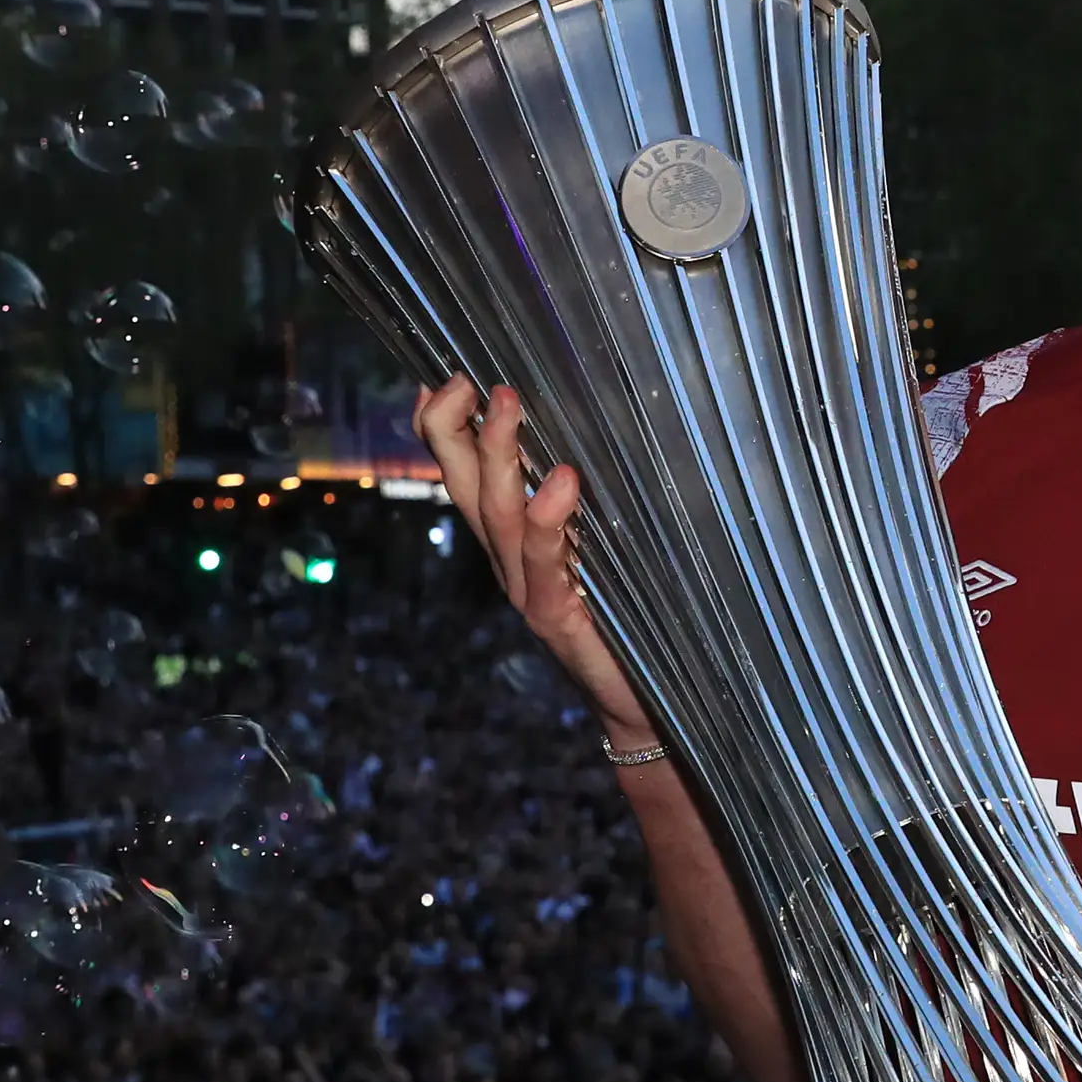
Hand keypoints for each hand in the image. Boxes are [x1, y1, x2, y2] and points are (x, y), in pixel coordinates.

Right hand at [414, 375, 652, 745]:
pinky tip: (560, 483)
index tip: (442, 381)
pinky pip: (544, 562)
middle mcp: (508, 560)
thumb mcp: (593, 548)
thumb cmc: (621, 616)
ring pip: (498, 515)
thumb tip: (586, 435)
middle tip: (464, 380)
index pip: (464, 477)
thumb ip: (579, 504)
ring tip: (505, 406)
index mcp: (511, 540)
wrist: (639, 701)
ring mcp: (526, 589)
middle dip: (456, 431)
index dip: (444, 432)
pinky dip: (548, 521)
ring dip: (497, 457)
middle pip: (466, 488)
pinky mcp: (556, 615)